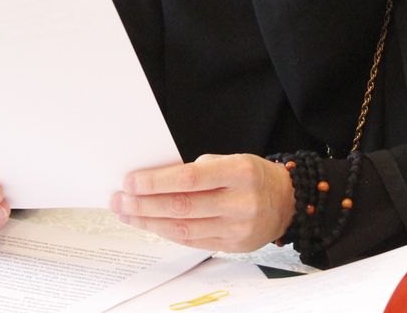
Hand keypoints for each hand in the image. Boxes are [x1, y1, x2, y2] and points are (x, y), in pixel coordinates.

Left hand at [111, 153, 293, 251]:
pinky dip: (167, 233)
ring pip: (183, 228)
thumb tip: (155, 180)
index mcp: (240, 172)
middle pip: (183, 206)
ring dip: (149, 221)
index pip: (191, 179)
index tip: (131, 181)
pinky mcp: (233, 246)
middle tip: (119, 199)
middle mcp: (241, 201)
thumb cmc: (253, 176)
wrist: (287, 201)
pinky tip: (150, 224)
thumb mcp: (233, 160)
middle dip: (144, 204)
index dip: (157, 182)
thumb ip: (199, 170)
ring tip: (127, 213)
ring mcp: (237, 228)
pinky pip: (192, 241)